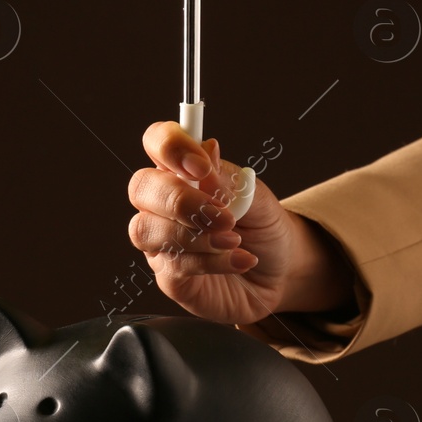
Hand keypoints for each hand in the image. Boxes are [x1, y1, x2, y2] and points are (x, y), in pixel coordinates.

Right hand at [127, 122, 354, 324]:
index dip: (170, 146)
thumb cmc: (262, 227)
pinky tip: (240, 260)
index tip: (201, 166)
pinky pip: (173, 266)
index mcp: (182, 173)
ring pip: (146, 230)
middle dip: (179, 199)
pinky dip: (212, 262)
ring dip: (194, 234)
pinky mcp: (169, 278)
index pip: (157, 143)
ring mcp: (161, 242)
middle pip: (141, 187)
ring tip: (233, 240)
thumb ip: (228, 178)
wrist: (281, 271)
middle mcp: (162, 205)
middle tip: (222, 215)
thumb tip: (207, 149)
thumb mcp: (257, 197)